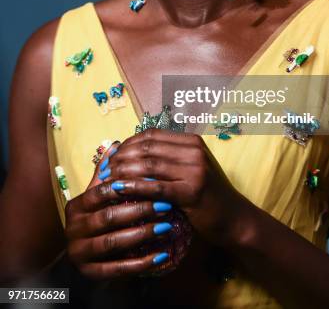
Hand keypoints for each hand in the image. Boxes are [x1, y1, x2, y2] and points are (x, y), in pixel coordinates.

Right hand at [65, 142, 173, 279]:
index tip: (155, 181)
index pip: (101, 192)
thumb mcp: (98, 196)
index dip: (127, 186)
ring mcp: (80, 252)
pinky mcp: (91, 273)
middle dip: (139, 210)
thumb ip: (106, 173)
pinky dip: (141, 263)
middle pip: (108, 216)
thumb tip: (116, 144)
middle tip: (166, 206)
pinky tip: (162, 256)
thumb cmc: (97, 218)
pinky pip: (118, 269)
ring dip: (142, 234)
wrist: (85, 255)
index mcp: (77, 206)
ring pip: (112, 242)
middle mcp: (74, 229)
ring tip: (167, 227)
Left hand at [101, 129, 250, 247]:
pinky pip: (156, 187)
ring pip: (149, 165)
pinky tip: (119, 191)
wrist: (233, 218)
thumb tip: (128, 153)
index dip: (128, 143)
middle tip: (104, 169)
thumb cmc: (206, 195)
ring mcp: (195, 170)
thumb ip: (166, 160)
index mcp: (192, 141)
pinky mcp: (192, 192)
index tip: (111, 155)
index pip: (151, 135)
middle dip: (121, 157)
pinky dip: (134, 187)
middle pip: (147, 148)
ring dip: (123, 172)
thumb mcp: (188, 170)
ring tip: (107, 180)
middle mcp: (194, 151)